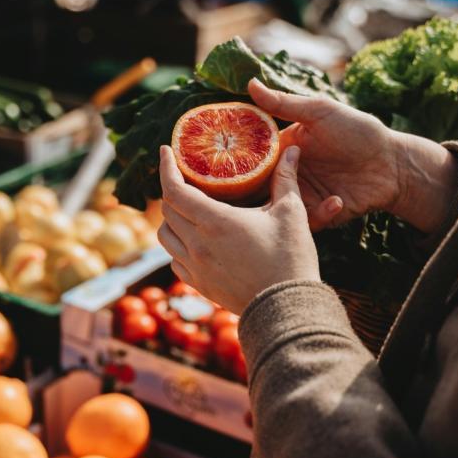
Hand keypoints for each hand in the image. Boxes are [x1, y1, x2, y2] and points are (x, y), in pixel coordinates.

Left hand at [157, 145, 319, 314]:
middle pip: (168, 210)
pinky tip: (194, 241)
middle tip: (185, 179)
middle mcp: (197, 244)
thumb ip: (286, 178)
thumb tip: (293, 149)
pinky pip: (175, 261)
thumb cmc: (291, 259)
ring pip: (165, 236)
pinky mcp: (200, 285)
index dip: (165, 168)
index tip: (165, 152)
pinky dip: (178, 246)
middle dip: (172, 190)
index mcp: (215, 222)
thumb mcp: (291, 213)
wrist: (286, 308)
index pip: (174, 189)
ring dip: (171, 219)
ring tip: (187, 210)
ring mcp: (196, 267)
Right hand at [249, 79, 457, 233]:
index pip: (249, 159)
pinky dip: (320, 214)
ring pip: (278, 210)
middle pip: (257, 190)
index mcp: (283, 149)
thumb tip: (250, 83)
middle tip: (256, 196)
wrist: (393, 164)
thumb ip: (284, 103)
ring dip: (286, 207)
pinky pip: (307, 223)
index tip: (224, 168)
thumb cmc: (359, 131)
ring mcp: (302, 197)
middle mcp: (287, 175)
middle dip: (252, 196)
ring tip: (298, 200)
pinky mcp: (319, 216)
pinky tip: (338, 200)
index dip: (235, 164)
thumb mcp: (320, 112)